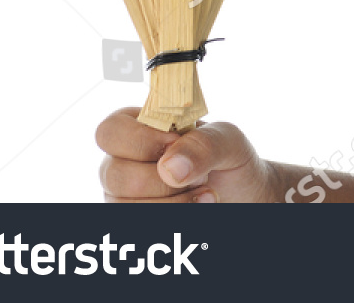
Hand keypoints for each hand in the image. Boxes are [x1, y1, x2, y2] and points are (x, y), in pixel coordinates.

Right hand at [96, 107, 278, 202]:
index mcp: (140, 127)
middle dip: (160, 180)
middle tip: (197, 175)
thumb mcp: (228, 140)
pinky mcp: (134, 216)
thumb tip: (169, 167)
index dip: (140, 141)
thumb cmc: (230, 159)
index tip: (174, 145)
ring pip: (121, 206)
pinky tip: (196, 208)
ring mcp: (124, 195)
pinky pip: (135, 225)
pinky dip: (170, 217)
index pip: (111, 130)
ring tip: (205, 194)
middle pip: (114, 174)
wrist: (243, 194)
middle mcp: (123, 161)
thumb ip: (204, 143)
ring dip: (170, 203)